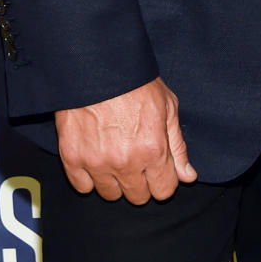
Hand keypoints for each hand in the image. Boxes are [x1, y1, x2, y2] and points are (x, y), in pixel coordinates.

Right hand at [54, 76, 196, 203]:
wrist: (97, 65)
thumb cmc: (135, 82)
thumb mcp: (167, 106)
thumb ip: (178, 146)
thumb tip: (188, 176)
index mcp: (153, 149)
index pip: (164, 191)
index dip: (163, 179)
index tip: (158, 167)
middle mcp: (125, 162)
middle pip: (138, 197)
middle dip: (141, 181)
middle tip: (136, 157)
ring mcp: (96, 163)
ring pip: (110, 194)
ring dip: (115, 180)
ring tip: (115, 153)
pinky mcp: (72, 158)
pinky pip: (83, 187)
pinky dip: (89, 176)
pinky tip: (96, 155)